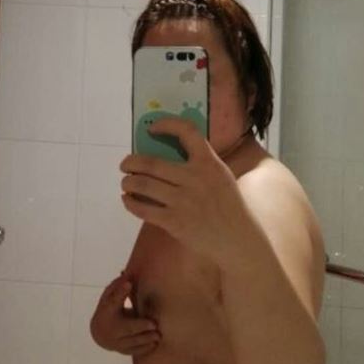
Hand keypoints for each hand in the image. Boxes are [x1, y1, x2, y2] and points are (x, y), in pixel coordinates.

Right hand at [89, 272, 160, 356]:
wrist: (100, 332)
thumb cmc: (109, 309)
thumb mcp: (109, 296)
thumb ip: (118, 288)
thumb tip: (126, 274)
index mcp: (108, 310)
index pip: (114, 300)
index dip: (121, 292)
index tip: (129, 283)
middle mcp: (111, 328)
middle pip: (126, 328)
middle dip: (140, 326)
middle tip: (155, 324)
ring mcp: (117, 342)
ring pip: (132, 342)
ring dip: (146, 339)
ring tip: (158, 335)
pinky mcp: (123, 351)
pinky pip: (135, 351)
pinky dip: (145, 348)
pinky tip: (155, 344)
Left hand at [120, 117, 246, 264]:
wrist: (237, 238)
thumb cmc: (228, 204)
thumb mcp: (220, 175)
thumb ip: (200, 163)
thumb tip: (165, 153)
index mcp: (208, 163)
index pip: (186, 132)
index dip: (166, 125)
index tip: (152, 129)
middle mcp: (194, 178)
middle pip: (151, 163)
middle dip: (131, 162)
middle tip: (125, 164)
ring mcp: (182, 201)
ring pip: (143, 185)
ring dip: (128, 182)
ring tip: (126, 182)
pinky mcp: (174, 222)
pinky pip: (144, 209)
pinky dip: (130, 203)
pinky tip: (127, 200)